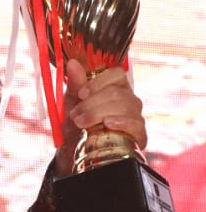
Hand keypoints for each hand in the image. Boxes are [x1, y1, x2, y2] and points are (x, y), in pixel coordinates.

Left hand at [55, 59, 146, 176]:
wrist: (76, 148)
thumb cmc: (76, 121)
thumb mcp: (71, 102)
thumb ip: (75, 83)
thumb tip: (72, 63)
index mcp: (115, 87)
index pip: (117, 74)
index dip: (99, 82)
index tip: (81, 94)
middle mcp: (128, 100)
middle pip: (117, 93)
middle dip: (92, 104)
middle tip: (75, 115)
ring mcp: (135, 117)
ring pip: (125, 107)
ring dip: (99, 114)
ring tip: (82, 123)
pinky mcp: (139, 135)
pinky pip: (137, 125)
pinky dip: (122, 122)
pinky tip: (108, 124)